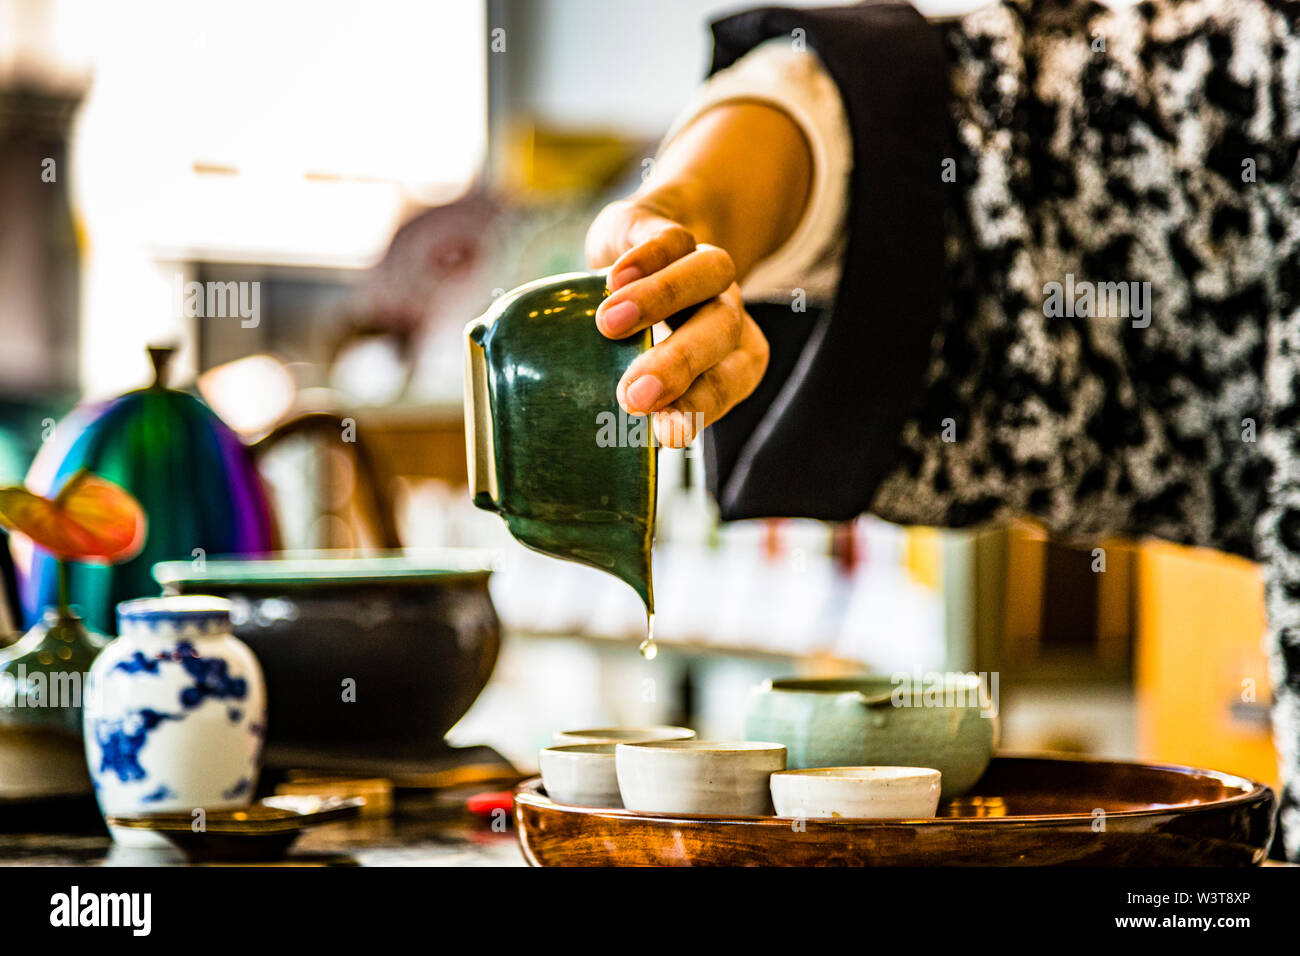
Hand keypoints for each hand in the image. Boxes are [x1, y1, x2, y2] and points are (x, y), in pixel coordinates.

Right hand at [585, 197, 768, 448]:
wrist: (646, 244)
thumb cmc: (637, 331)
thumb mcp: (636, 364)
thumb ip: (633, 393)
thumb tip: (595, 429)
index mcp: (729, 355)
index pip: (728, 382)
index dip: (700, 407)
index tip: (665, 434)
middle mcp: (723, 310)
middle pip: (721, 330)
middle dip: (679, 364)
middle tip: (633, 395)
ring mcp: (701, 267)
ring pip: (708, 275)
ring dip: (661, 300)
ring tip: (607, 325)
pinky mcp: (669, 229)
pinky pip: (673, 238)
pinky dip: (648, 257)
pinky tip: (613, 278)